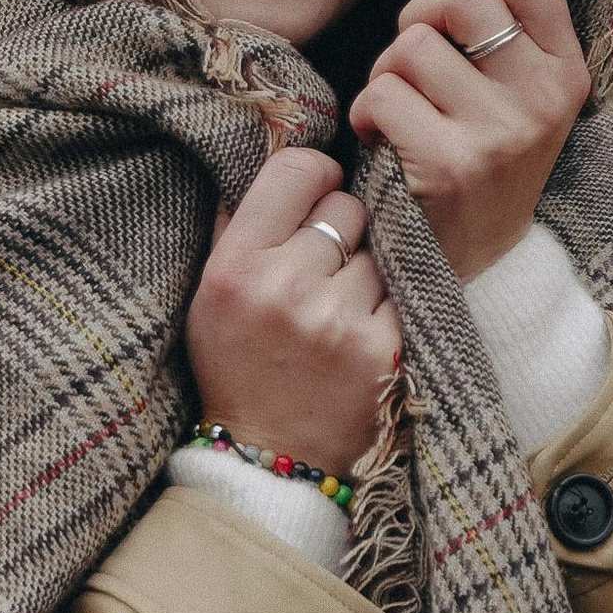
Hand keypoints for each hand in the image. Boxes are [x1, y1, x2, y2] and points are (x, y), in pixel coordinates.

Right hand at [184, 145, 401, 481]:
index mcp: (236, 268)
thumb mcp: (209, 297)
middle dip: (340, 230)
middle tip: (324, 267)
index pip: (296, 171)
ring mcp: (338, 320)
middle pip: (346, 207)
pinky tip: (361, 330)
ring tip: (340, 306)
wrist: (269, 460)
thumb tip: (271, 151)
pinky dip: (389, 305)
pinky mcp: (384, 348)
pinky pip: (404, 291)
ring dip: (367, 270)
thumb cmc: (236, 369)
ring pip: (379, 249)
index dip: (313, 177)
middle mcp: (286, 288)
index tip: (315, 196)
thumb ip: (235, 225)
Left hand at [347, 0, 589, 282]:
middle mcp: (543, 99)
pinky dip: (366, 113)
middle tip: (416, 60)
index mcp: (565, 72)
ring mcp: (501, 133)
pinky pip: (382, 94)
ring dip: (387, 72)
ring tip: (400, 111)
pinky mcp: (452, 165)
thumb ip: (507, 35)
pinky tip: (382, 140)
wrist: (477, 267)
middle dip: (420, 15)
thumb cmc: (481, 161)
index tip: (453, 3)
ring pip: (412, 44)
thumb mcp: (519, 99)